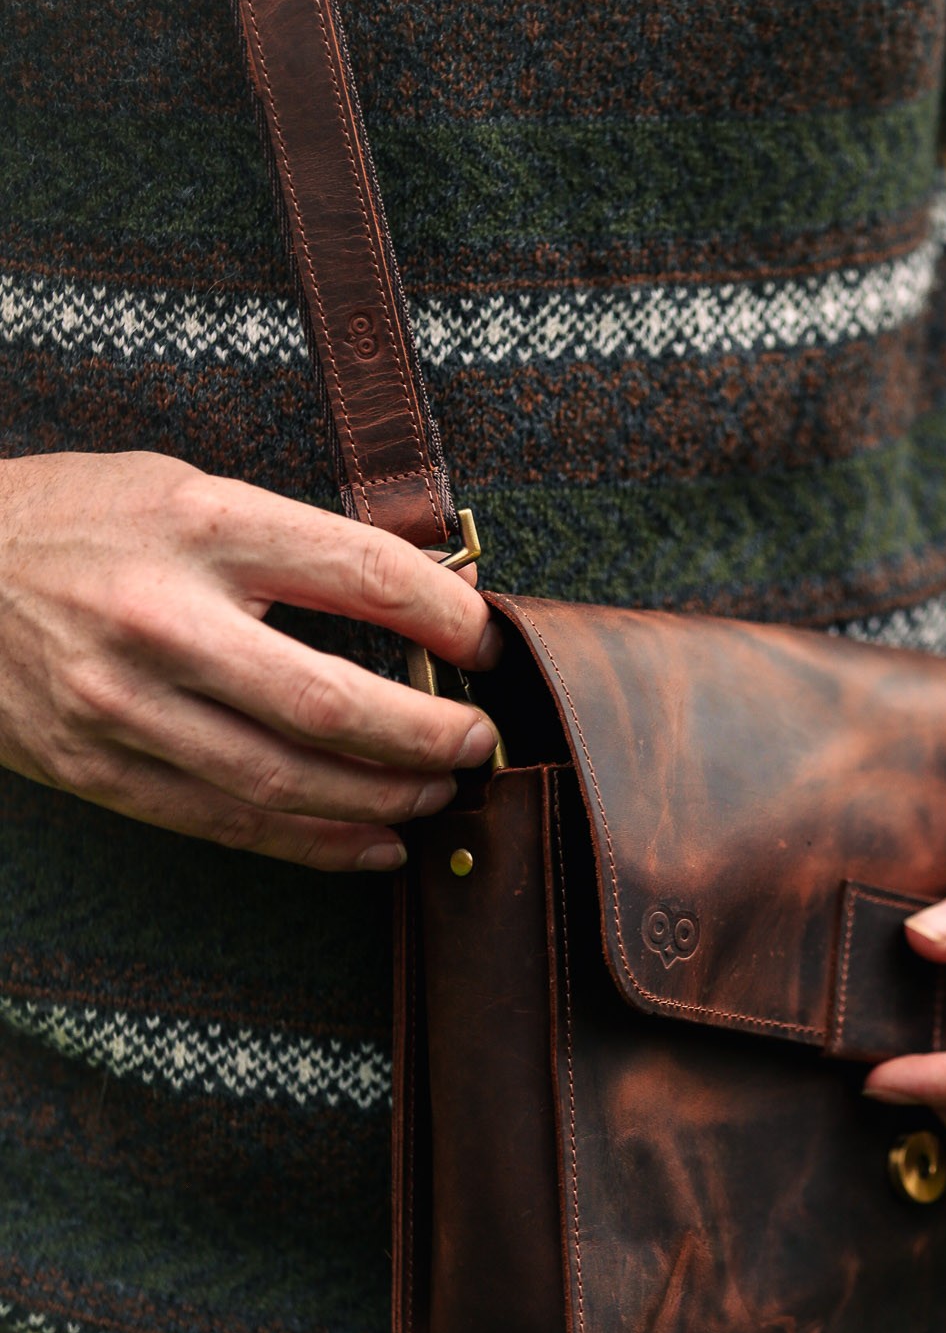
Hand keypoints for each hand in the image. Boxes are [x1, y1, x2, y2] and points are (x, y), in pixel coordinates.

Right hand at [0, 450, 501, 870]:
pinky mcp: (97, 769)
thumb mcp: (182, 489)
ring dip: (383, 798)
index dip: (447, 617)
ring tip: (438, 791)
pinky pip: (228, 824)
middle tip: (479, 741)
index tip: (487, 642)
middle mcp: (160, 618)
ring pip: (286, 782)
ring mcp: (122, 704)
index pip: (360, 572)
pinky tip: (373, 842)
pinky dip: (315, 843)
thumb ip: (290, 541)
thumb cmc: (71, 521)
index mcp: (197, 524)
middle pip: (332, 703)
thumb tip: (419, 597)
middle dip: (429, 734)